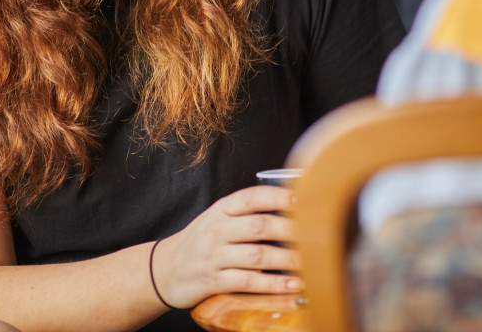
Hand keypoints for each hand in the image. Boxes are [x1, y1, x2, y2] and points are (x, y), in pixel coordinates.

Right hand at [153, 185, 301, 307]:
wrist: (163, 269)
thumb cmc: (201, 241)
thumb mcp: (217, 219)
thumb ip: (247, 213)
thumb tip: (293, 207)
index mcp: (221, 210)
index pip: (252, 198)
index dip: (279, 197)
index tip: (303, 200)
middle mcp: (217, 230)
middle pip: (260, 226)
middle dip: (292, 230)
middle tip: (317, 235)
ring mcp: (214, 256)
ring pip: (258, 256)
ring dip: (288, 260)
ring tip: (312, 263)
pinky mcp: (213, 281)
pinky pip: (248, 282)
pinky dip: (273, 285)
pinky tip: (292, 285)